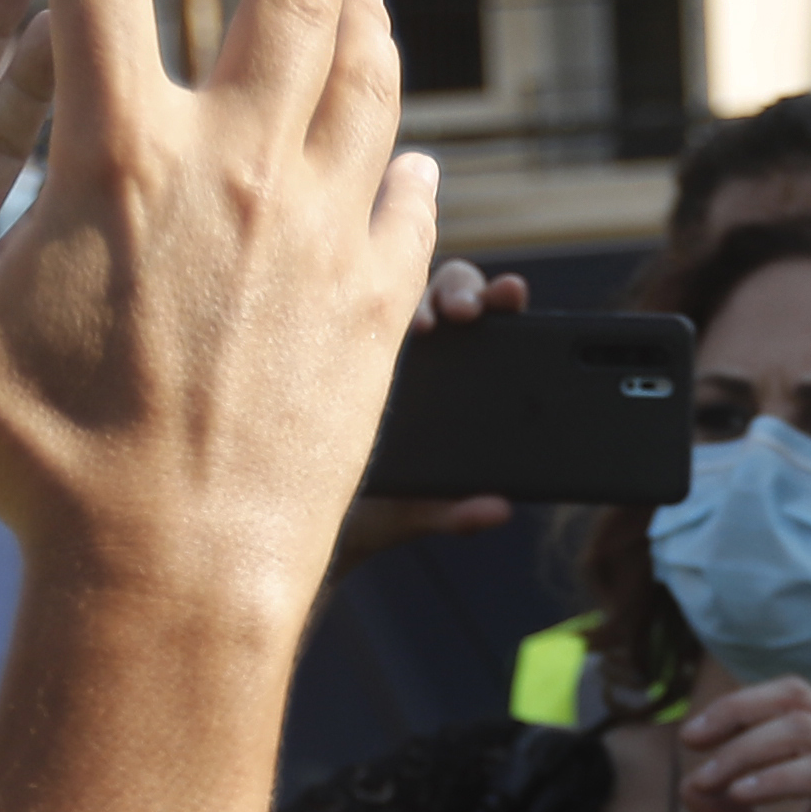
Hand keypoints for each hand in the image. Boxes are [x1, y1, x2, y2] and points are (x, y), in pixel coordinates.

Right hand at [0, 0, 437, 637]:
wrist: (179, 587)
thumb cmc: (37, 471)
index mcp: (124, 163)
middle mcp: (241, 177)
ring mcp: (324, 238)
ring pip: (369, 84)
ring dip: (367, 14)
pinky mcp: (378, 308)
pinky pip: (408, 201)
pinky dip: (403, 154)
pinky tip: (402, 146)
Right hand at [324, 262, 542, 573]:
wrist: (297, 521)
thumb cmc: (366, 510)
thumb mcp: (413, 513)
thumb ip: (456, 514)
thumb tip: (500, 511)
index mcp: (451, 381)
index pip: (485, 323)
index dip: (499, 299)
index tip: (513, 292)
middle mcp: (413, 354)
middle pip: (445, 295)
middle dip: (460, 290)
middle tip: (465, 313)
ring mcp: (367, 346)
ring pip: (391, 294)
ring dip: (410, 297)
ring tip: (422, 327)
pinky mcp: (323, 350)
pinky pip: (337, 318)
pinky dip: (349, 311)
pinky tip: (360, 329)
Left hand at [675, 678, 810, 811]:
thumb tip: (688, 787)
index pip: (791, 700)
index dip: (738, 707)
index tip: (691, 740)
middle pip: (797, 699)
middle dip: (736, 712)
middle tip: (692, 743)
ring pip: (806, 731)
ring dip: (746, 751)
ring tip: (710, 780)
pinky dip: (776, 779)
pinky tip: (741, 796)